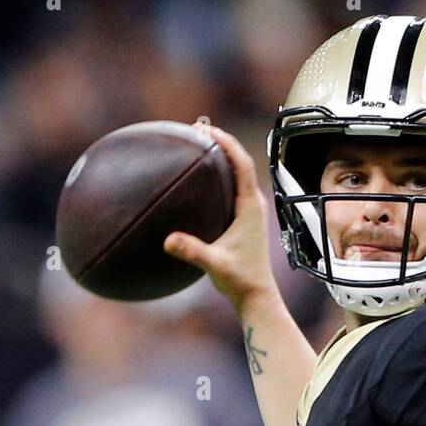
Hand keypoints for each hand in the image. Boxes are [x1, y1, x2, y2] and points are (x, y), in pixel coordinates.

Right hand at [163, 125, 276, 313]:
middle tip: (197, 129)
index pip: (242, 164)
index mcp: (250, 207)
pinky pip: (232, 186)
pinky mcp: (244, 219)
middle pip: (240, 161)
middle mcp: (253, 204)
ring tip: (198, 144)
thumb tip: (169, 241)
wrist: (256, 295)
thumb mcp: (215, 265)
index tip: (207, 130)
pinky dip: (219, 174)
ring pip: (238, 173)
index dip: (226, 143)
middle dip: (221, 142)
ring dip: (222, 156)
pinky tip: (201, 178)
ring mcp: (250, 210)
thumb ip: (193, 252)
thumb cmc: (240, 280)